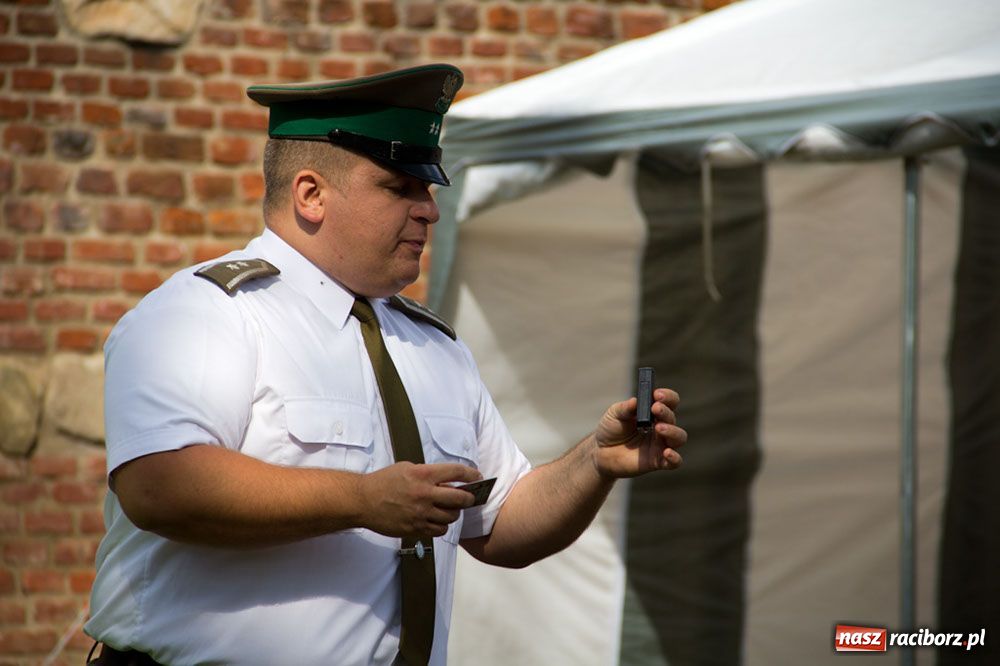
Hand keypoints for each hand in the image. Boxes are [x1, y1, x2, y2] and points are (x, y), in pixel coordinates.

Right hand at [358, 462, 481, 538]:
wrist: (363, 501)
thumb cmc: (384, 482)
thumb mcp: (407, 468)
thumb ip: (428, 474)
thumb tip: (448, 482)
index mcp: (423, 474)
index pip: (457, 472)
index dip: (471, 474)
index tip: (477, 477)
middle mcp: (424, 494)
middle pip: (460, 498)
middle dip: (469, 498)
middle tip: (469, 498)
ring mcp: (420, 513)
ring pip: (451, 517)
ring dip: (454, 513)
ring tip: (449, 509)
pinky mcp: (415, 528)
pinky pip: (439, 530)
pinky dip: (442, 526)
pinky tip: (436, 520)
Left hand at [592, 388, 686, 478]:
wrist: (601, 451)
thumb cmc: (611, 429)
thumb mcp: (615, 414)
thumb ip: (625, 407)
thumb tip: (636, 401)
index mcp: (654, 413)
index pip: (669, 401)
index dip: (667, 396)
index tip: (657, 394)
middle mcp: (661, 427)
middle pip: (672, 418)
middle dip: (665, 412)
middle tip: (655, 408)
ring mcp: (660, 445)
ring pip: (679, 438)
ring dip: (672, 431)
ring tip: (659, 427)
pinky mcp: (657, 461)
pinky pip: (675, 462)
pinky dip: (675, 458)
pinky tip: (667, 452)